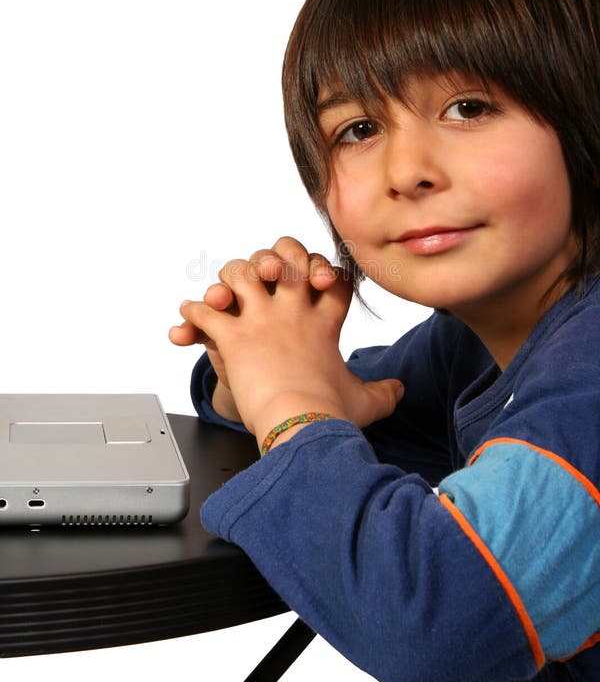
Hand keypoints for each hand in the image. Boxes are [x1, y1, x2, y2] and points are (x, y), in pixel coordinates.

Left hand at [175, 237, 403, 447]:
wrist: (304, 423)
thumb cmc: (333, 414)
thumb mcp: (367, 401)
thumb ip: (385, 392)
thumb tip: (400, 390)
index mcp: (324, 323)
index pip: (333, 277)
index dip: (326, 272)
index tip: (318, 283)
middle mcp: (293, 311)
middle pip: (285, 258)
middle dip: (273, 258)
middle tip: (264, 274)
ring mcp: (262, 320)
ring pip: (240, 273)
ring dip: (227, 281)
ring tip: (220, 295)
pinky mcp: (234, 336)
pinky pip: (206, 312)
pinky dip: (193, 314)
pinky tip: (188, 317)